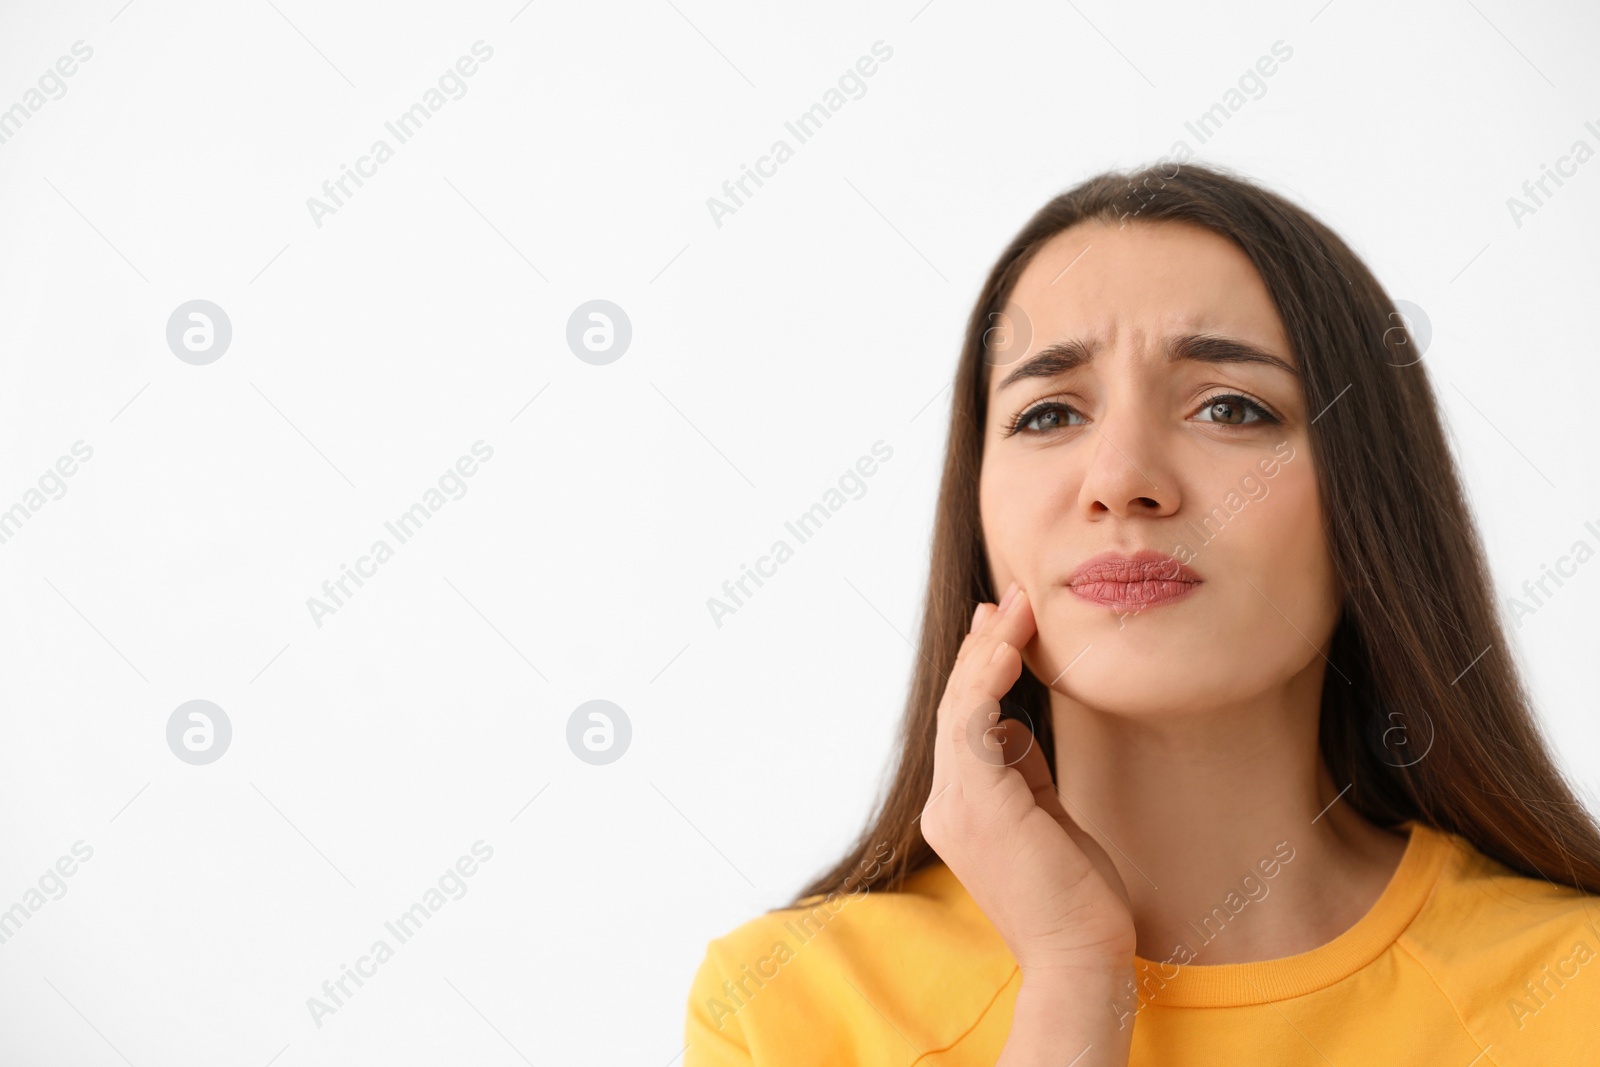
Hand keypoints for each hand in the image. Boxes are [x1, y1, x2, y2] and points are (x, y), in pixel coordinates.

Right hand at [919, 581, 1136, 984]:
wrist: (1081, 959)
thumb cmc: (1075, 896)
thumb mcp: (1047, 816)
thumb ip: (1024, 770)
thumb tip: (1014, 721)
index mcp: (960, 809)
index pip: (963, 723)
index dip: (981, 668)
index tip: (1003, 622)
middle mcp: (946, 806)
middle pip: (957, 707)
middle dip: (983, 646)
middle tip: (1011, 598)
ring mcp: (955, 808)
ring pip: (960, 709)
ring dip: (988, 652)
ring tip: (1016, 608)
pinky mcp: (978, 808)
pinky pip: (973, 729)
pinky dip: (987, 684)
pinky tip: (1008, 649)